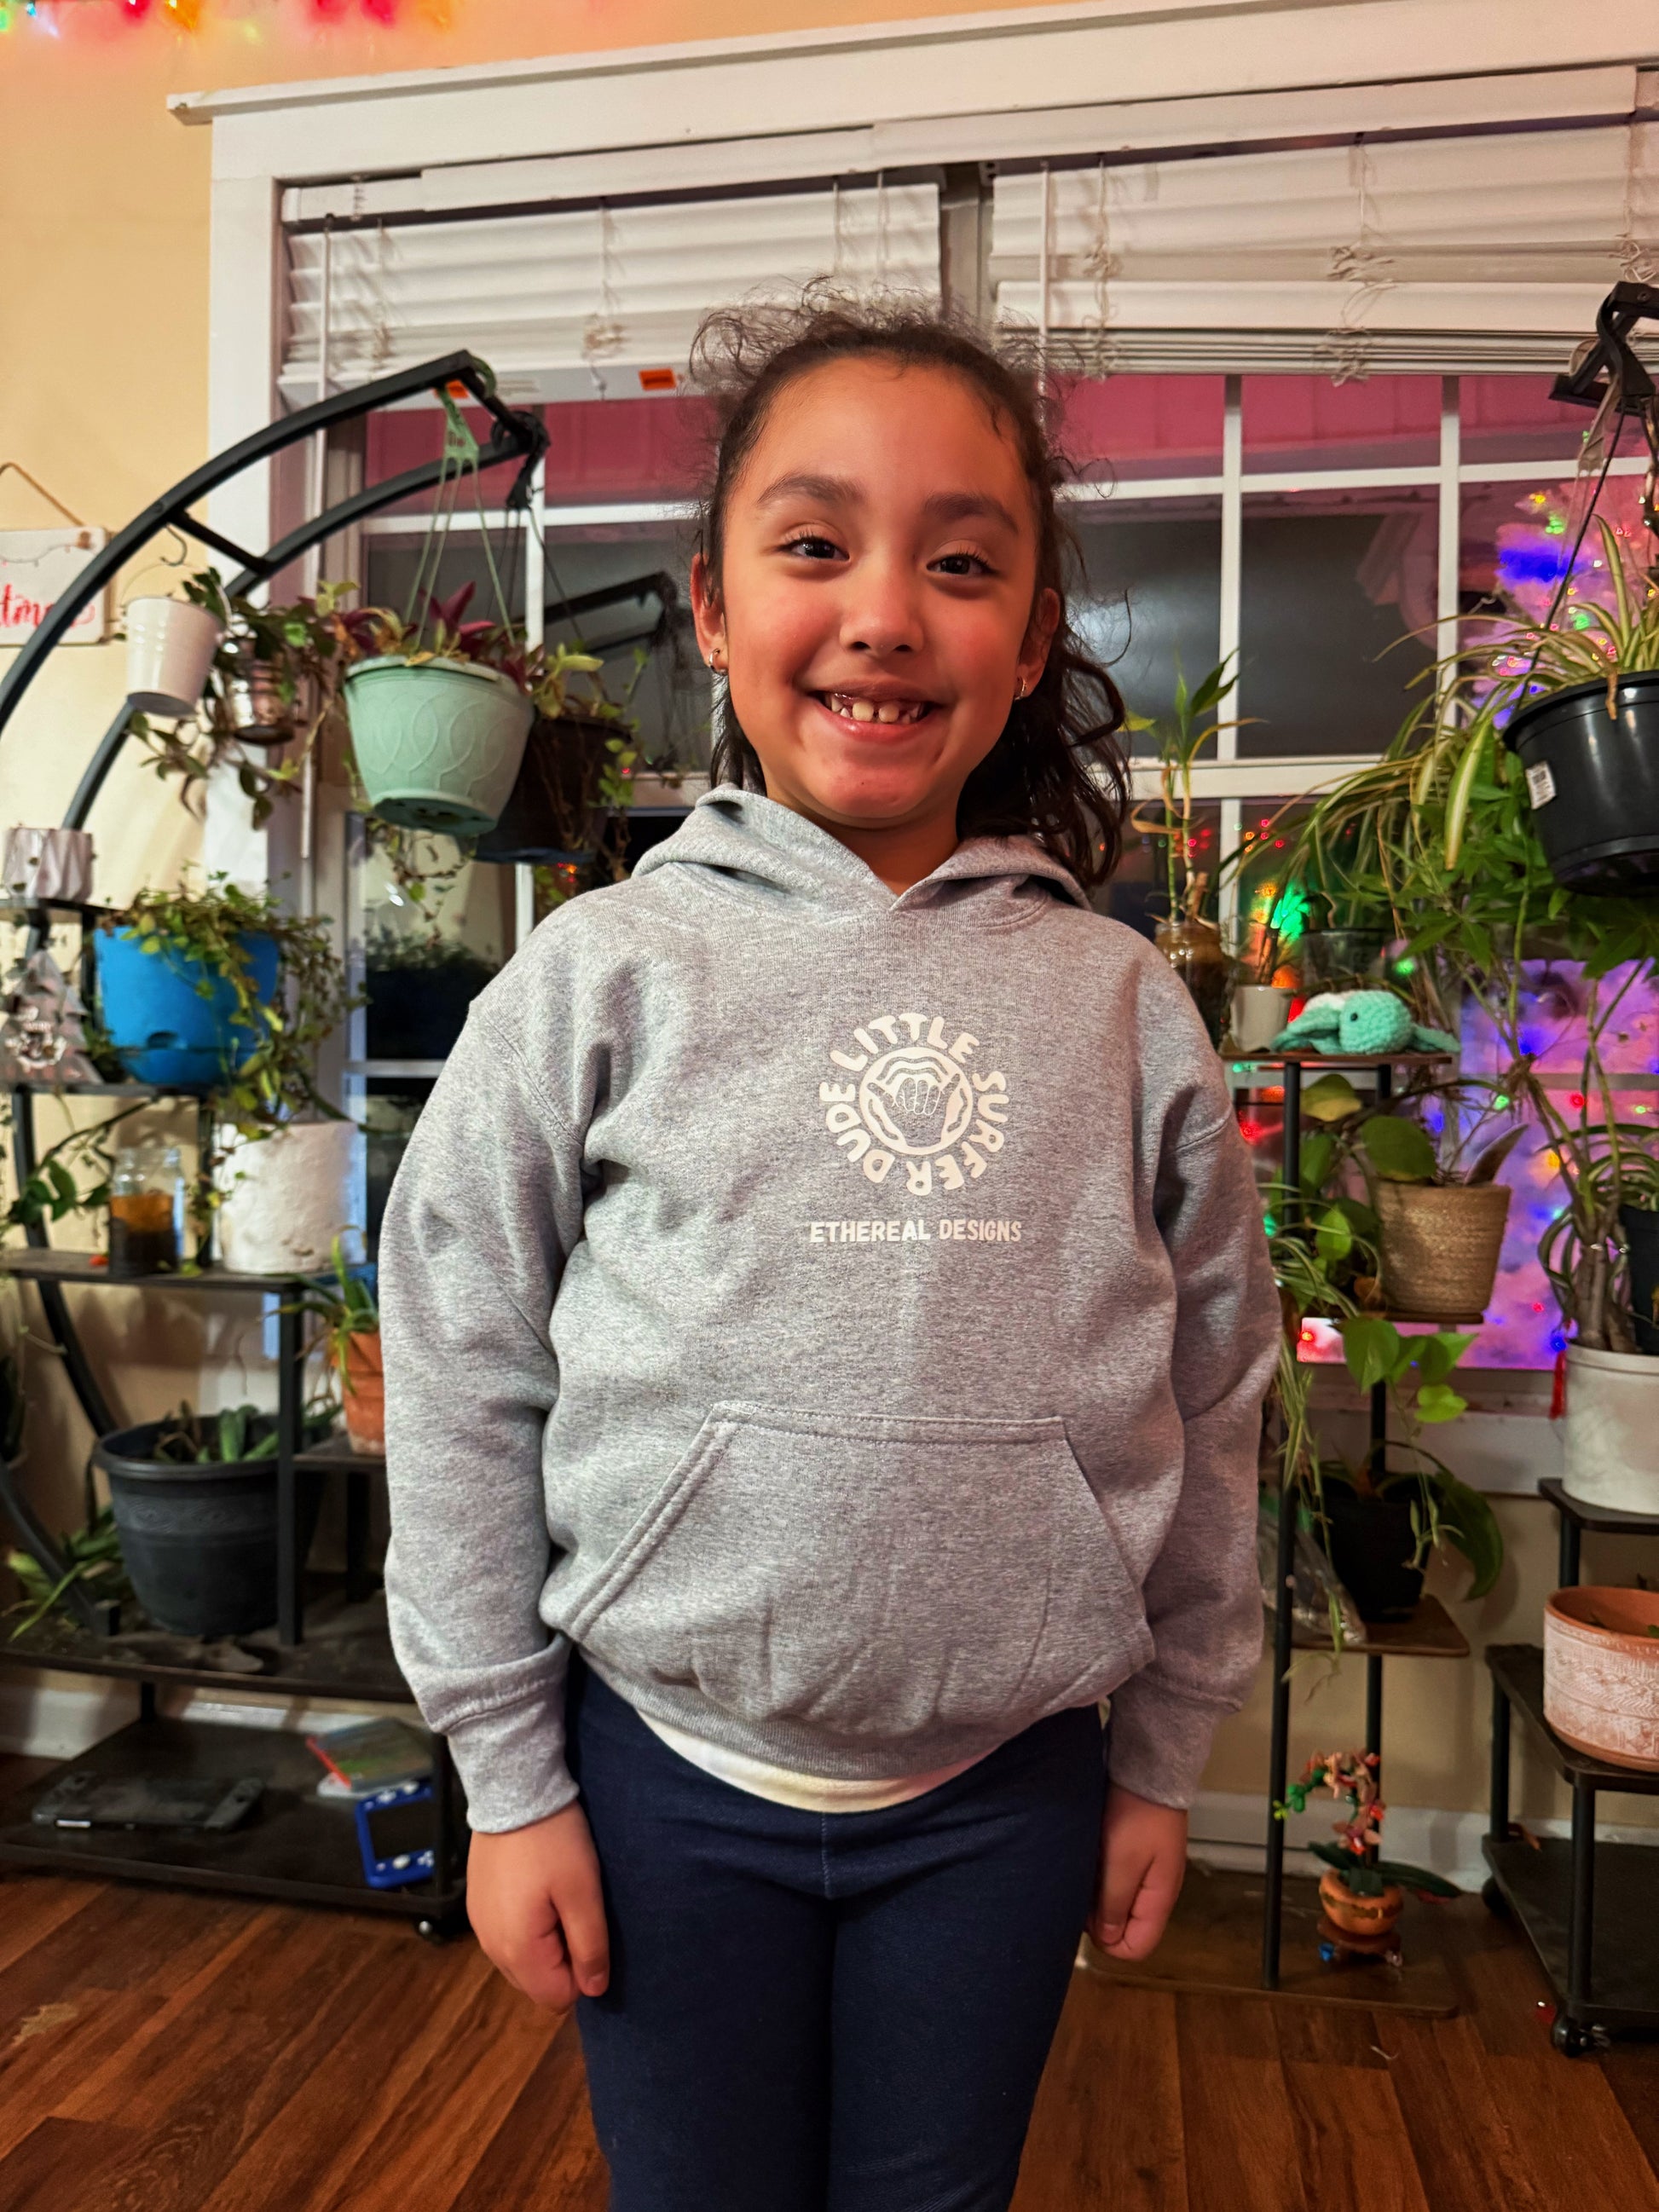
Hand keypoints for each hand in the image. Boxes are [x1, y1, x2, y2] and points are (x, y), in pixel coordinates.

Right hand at [466, 1801, 609, 2009]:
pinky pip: (507, 1936)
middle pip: (537, 1983)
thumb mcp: (583, 1892)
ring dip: (545, 1943)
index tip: (589, 1931)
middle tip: (574, 1910)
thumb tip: (594, 1989)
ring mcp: (480, 1926)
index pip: (556, 1997)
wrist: (513, 1790)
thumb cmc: (554, 1841)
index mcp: (516, 1950)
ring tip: (556, 1896)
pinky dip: (526, 1925)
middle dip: (562, 1960)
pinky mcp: (478, 1906)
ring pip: (522, 1961)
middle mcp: (491, 1947)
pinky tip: (536, 1888)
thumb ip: (590, 1946)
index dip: (582, 1972)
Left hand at [1087, 1784, 1187, 1961]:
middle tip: (1081, 1889)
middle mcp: (1156, 1892)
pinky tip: (1091, 1858)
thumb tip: (1108, 1941)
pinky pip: (1118, 1881)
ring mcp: (1148, 1872)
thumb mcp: (1121, 1863)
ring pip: (1119, 1904)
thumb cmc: (1135, 1816)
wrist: (1147, 1769)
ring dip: (1099, 1895)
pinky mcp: (1138, 1855)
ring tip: (1085, 1870)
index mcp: (1159, 1899)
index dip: (1109, 1942)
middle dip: (1100, 1918)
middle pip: (1127, 1928)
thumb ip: (1114, 1905)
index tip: (1088, 1916)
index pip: (1137, 1948)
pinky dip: (1102, 1877)